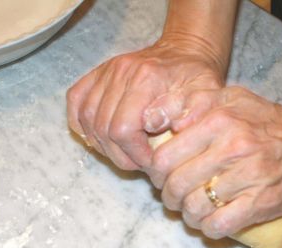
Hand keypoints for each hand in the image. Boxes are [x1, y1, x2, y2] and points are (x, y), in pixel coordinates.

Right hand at [67, 36, 225, 170]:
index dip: (134, 154)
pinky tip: (99, 137)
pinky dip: (81, 124)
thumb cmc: (196, 77)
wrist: (185, 51)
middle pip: (103, 128)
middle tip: (138, 163)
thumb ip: (193, 113)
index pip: (123, 129)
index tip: (150, 162)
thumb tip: (174, 128)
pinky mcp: (96, 74)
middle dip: (120, 154)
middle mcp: (120, 72)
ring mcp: (105, 71)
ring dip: (102, 144)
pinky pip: (76, 103)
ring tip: (123, 153)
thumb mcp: (206, 94)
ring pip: (87, 119)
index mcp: (146, 79)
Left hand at [150, 86, 281, 238]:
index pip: (165, 156)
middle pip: (176, 184)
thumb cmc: (268, 122)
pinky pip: (219, 224)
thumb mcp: (230, 98)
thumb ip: (190, 102)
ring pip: (195, 207)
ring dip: (187, 214)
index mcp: (218, 120)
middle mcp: (231, 147)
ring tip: (191, 210)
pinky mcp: (261, 203)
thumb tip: (154, 120)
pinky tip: (209, 223)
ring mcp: (248, 177)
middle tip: (174, 196)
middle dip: (169, 196)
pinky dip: (208, 228)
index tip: (161, 175)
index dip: (155, 171)